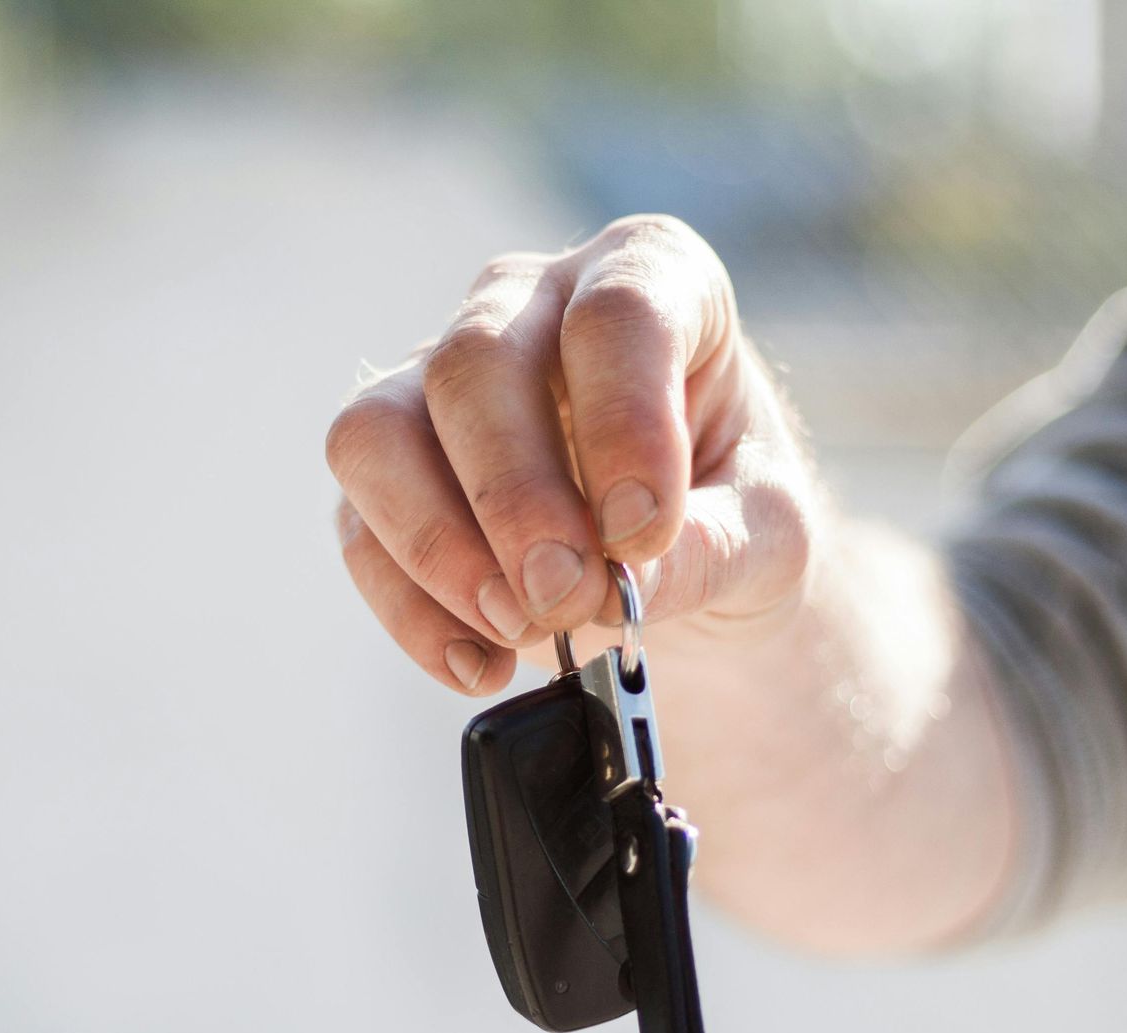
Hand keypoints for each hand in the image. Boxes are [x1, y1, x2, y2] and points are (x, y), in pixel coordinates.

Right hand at [327, 215, 821, 692]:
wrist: (677, 555)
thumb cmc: (731, 509)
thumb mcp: (768, 535)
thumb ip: (712, 550)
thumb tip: (615, 585)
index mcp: (648, 275)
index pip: (615, 314)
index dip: (624, 424)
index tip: (645, 534)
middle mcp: (528, 304)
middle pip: (473, 366)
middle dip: (515, 498)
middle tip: (568, 598)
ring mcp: (438, 378)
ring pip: (377, 432)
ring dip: (438, 546)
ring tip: (518, 628)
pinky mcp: (388, 467)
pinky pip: (358, 526)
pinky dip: (412, 610)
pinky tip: (481, 663)